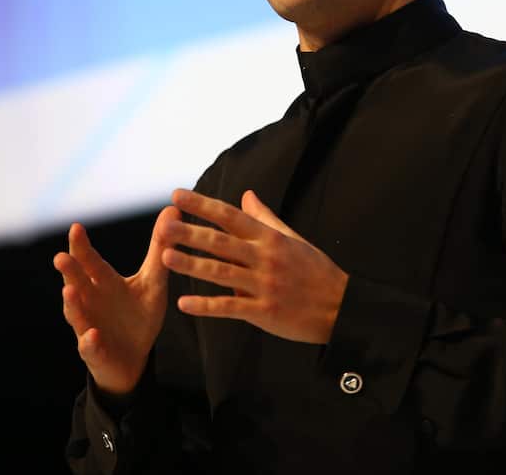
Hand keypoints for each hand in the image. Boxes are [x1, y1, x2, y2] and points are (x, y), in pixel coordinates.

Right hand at [53, 206, 179, 395]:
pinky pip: (90, 347)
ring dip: (72, 303)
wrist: (135, 358)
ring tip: (68, 290)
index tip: (76, 227)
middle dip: (69, 271)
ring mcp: (88, 326)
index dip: (82, 246)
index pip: (90, 261)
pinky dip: (89, 341)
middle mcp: (90, 302)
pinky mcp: (96, 352)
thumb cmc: (138, 315)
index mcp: (103, 283)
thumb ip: (161, 249)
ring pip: (76, 314)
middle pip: (77, 282)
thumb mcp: (153, 281)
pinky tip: (92, 335)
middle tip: (61, 256)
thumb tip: (172, 208)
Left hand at [162, 188, 348, 344]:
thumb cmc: (315, 270)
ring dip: (192, 265)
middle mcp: (265, 258)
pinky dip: (206, 306)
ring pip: (222, 273)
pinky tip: (184, 303)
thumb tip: (246, 194)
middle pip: (221, 242)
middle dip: (191, 232)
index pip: (230, 216)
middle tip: (164, 224)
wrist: (340, 306)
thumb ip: (265, 217)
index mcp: (270, 238)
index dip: (203, 205)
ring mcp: (264, 285)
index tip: (177, 196)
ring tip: (165, 257)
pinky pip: (230, 307)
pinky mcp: (264, 311)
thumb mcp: (292, 238)